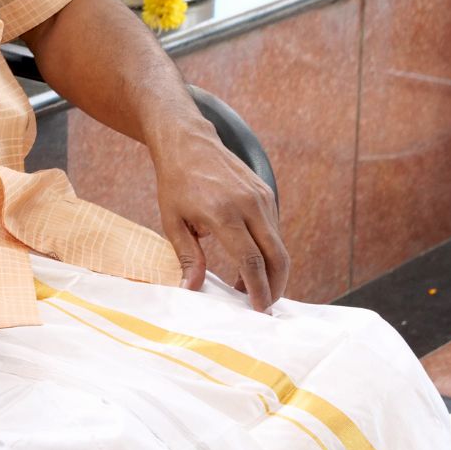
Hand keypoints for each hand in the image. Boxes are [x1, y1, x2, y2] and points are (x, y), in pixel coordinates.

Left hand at [152, 124, 289, 309]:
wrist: (188, 141)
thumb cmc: (175, 182)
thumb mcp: (172, 221)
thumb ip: (187, 256)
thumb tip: (193, 289)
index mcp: (223, 214)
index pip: (250, 261)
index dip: (257, 289)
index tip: (257, 308)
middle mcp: (249, 205)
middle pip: (276, 256)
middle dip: (275, 286)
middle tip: (264, 305)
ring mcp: (262, 197)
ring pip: (279, 244)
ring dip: (271, 270)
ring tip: (251, 287)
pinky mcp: (266, 192)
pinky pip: (274, 229)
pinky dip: (269, 250)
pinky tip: (251, 262)